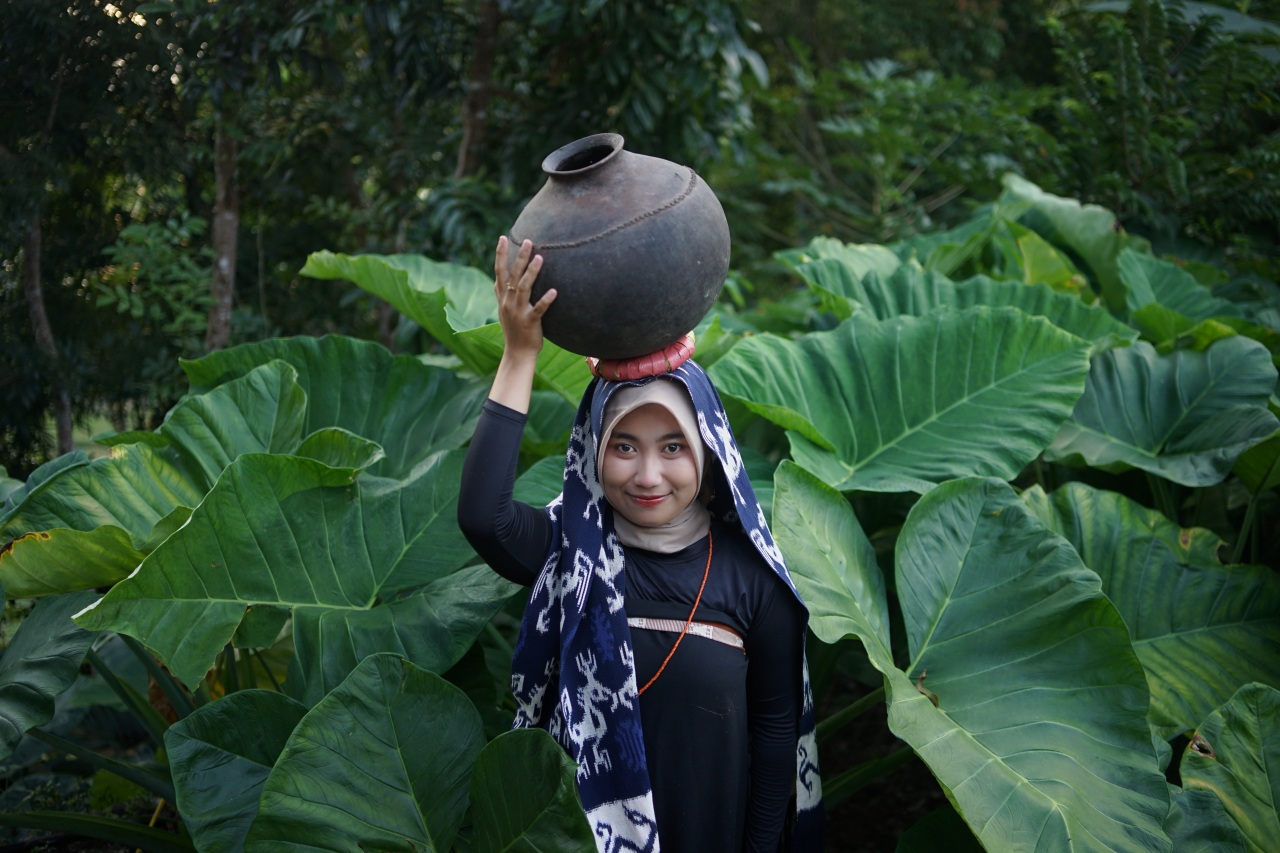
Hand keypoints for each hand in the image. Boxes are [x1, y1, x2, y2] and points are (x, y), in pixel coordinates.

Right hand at [494, 236, 556, 357]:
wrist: (517, 353)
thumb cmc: (514, 329)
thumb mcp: (503, 310)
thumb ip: (500, 294)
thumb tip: (496, 280)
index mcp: (503, 298)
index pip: (499, 272)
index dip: (500, 255)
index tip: (503, 238)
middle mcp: (508, 302)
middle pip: (512, 275)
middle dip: (519, 257)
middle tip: (528, 241)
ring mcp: (518, 312)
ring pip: (524, 288)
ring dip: (531, 272)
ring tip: (540, 258)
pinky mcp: (530, 322)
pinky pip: (538, 309)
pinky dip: (546, 300)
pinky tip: (555, 291)